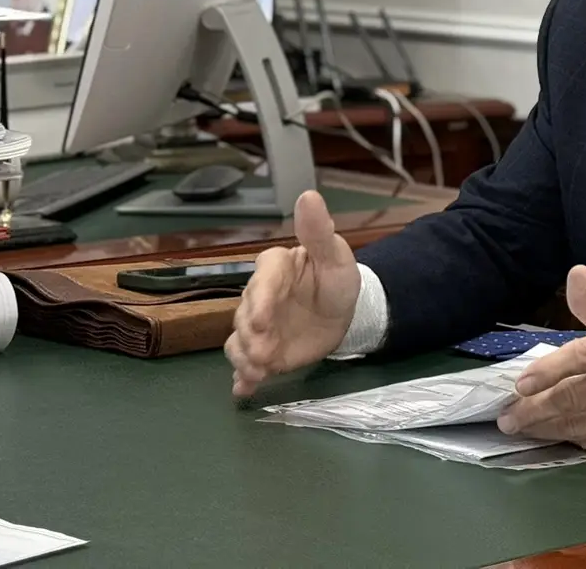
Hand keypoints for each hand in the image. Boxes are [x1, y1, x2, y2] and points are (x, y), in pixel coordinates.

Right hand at [224, 191, 362, 397]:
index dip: (260, 302)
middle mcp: (259, 297)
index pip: (262, 282)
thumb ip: (318, 230)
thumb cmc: (336, 279)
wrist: (345, 313)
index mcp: (275, 268)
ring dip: (244, 359)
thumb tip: (308, 195)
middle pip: (245, 316)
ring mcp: (258, 327)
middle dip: (252, 337)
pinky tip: (243, 391)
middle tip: (264, 355)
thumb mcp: (335, 255)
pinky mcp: (262, 352)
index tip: (264, 321)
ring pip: (239, 342)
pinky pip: (245, 364)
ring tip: (257, 374)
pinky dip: (243, 378)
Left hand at [496, 265, 585, 452]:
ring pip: (579, 424)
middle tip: (507, 416)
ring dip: (544, 427)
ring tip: (520, 426)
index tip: (520, 384)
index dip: (549, 371)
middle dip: (535, 409)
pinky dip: (568, 439)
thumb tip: (575, 273)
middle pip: (574, 397)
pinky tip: (550, 435)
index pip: (582, 357)